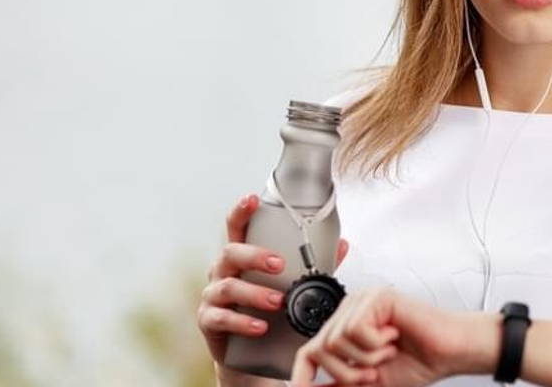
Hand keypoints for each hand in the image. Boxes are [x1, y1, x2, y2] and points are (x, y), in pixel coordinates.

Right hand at [198, 193, 350, 366]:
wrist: (247, 353)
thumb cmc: (266, 309)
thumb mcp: (288, 284)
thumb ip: (312, 266)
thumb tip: (342, 245)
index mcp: (240, 258)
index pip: (236, 228)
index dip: (241, 211)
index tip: (252, 199)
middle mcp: (222, 272)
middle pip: (230, 253)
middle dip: (254, 256)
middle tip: (279, 264)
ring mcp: (213, 296)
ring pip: (228, 287)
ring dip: (255, 293)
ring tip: (278, 301)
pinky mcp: (209, 321)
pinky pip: (221, 318)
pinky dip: (242, 322)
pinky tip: (261, 327)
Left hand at [289, 286, 471, 386]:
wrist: (450, 352)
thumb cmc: (419, 361)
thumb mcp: (369, 381)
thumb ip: (340, 385)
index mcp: (348, 328)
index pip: (311, 350)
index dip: (301, 374)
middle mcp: (352, 311)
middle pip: (320, 348)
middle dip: (347, 372)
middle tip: (374, 373)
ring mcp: (363, 300)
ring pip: (336, 340)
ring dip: (365, 359)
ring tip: (388, 353)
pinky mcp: (376, 297)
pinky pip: (355, 329)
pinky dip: (375, 344)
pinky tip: (394, 337)